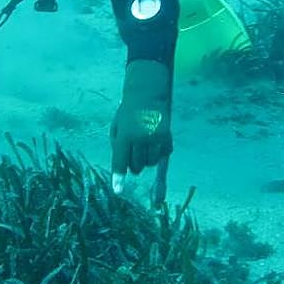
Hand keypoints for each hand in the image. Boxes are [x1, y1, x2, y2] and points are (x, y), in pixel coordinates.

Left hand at [110, 60, 173, 190]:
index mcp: (124, 134)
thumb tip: (124, 166)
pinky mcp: (166, 136)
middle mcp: (140, 137)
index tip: (118, 191)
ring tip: (143, 146)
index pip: (120, 161)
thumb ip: (118, 145)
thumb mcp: (117, 126)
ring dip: (146, 161)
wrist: (147, 92)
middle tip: (133, 157)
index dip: (119, 177)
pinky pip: (162, 156)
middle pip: (137, 166)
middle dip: (134, 166)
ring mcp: (155, 137)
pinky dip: (158, 154)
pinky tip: (154, 143)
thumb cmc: (128, 112)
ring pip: (150, 163)